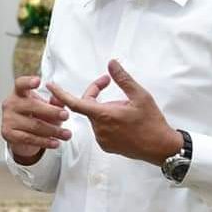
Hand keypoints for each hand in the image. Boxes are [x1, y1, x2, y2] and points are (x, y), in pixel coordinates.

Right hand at [1, 75, 107, 163]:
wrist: (21, 135)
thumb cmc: (34, 116)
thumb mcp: (46, 107)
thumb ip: (55, 103)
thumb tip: (60, 100)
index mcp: (19, 93)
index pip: (21, 84)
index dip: (29, 82)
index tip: (38, 81)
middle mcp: (11, 104)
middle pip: (32, 106)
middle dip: (52, 112)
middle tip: (66, 115)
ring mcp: (8, 119)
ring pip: (34, 125)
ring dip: (53, 130)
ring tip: (67, 134)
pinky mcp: (9, 134)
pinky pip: (30, 138)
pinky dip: (45, 141)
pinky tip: (55, 142)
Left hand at [47, 59, 182, 165]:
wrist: (162, 148)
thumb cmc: (152, 121)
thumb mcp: (140, 95)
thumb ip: (123, 79)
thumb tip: (111, 63)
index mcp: (104, 116)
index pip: (75, 103)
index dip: (61, 93)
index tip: (50, 85)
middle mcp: (99, 130)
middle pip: (87, 106)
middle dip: (95, 92)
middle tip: (108, 81)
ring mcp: (102, 140)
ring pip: (95, 117)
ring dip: (103, 107)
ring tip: (124, 106)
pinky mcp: (107, 147)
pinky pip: (100, 128)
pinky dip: (106, 120)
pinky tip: (123, 120)